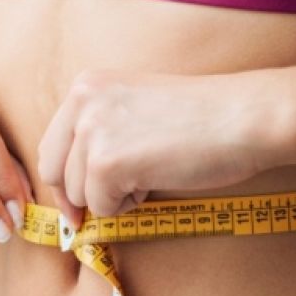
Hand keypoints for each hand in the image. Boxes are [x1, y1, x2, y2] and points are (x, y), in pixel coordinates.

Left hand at [37, 68, 282, 228]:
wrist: (244, 117)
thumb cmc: (202, 118)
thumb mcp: (134, 108)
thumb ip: (100, 133)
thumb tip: (72, 188)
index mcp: (86, 86)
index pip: (52, 145)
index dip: (64, 178)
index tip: (76, 202)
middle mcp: (81, 102)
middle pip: (53, 172)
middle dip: (76, 197)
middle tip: (102, 209)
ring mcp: (91, 132)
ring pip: (78, 194)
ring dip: (112, 198)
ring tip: (151, 175)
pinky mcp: (106, 163)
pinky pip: (102, 208)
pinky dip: (127, 207)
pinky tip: (156, 182)